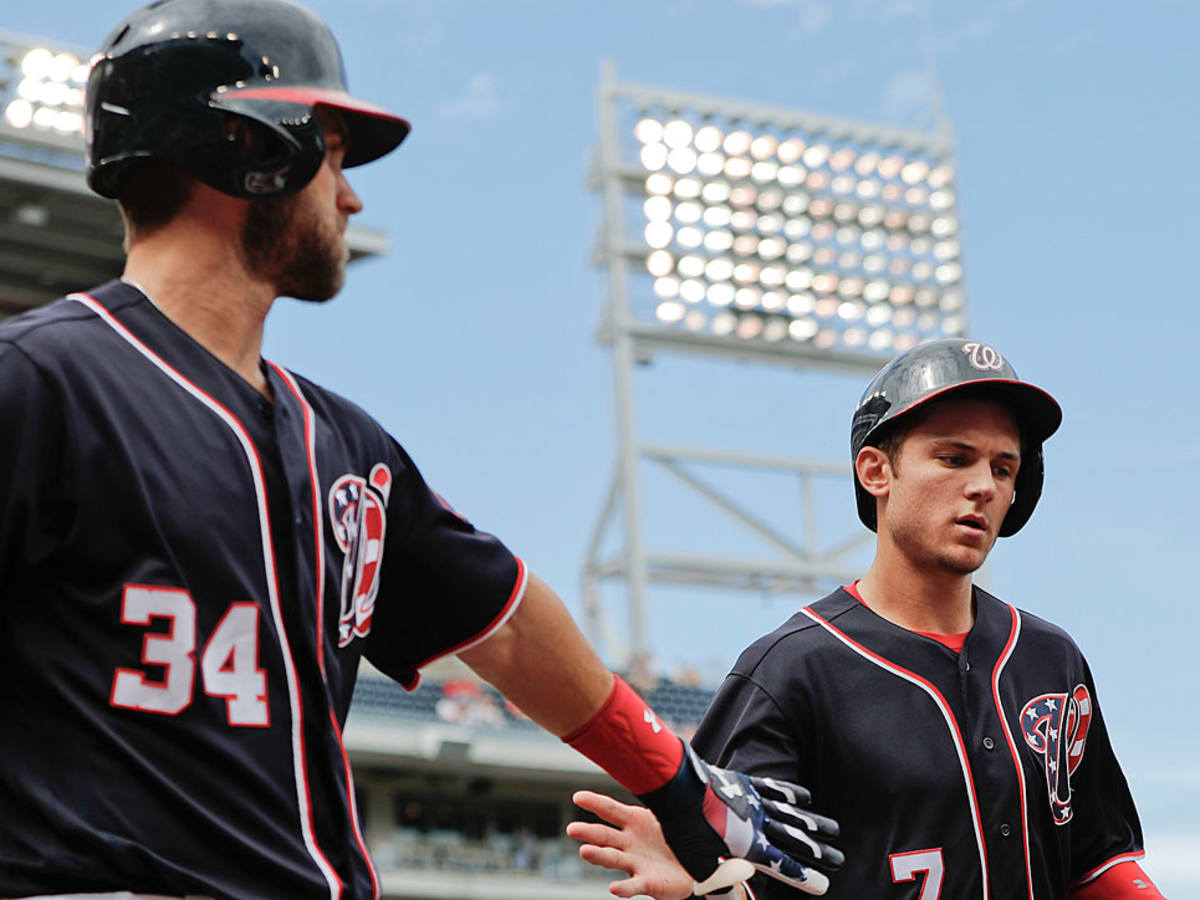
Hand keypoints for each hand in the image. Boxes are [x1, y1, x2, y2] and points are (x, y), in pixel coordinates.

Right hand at [568, 790, 695, 898]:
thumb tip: (672, 774)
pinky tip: (614, 888)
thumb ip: (665, 798)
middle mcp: (629, 842)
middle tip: (572, 829)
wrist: (693, 867)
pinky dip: (624, 887)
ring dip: (598, 856)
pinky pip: (633, 885)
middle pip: (604, 835)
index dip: (595, 803)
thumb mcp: (670, 813)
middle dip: (587, 832)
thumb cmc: (675, 836)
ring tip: (585, 852)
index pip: (610, 809)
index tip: (578, 797)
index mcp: (634, 820)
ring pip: (613, 858)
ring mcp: (636, 862)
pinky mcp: (647, 882)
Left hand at [638, 743, 842, 894]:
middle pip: (796, 840)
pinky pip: (774, 788)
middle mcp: (759, 825)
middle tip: (840, 859)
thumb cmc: (685, 829)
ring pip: (791, 814)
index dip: (805, 877)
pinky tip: (805, 798)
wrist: (677, 787)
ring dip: (814, 823)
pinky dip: (792, 794)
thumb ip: (722, 884)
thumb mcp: (700, 867)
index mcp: (750, 848)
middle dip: (819, 852)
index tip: (824, 885)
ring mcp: (754, 802)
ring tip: (834, 829)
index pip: (784, 866)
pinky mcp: (745, 784)